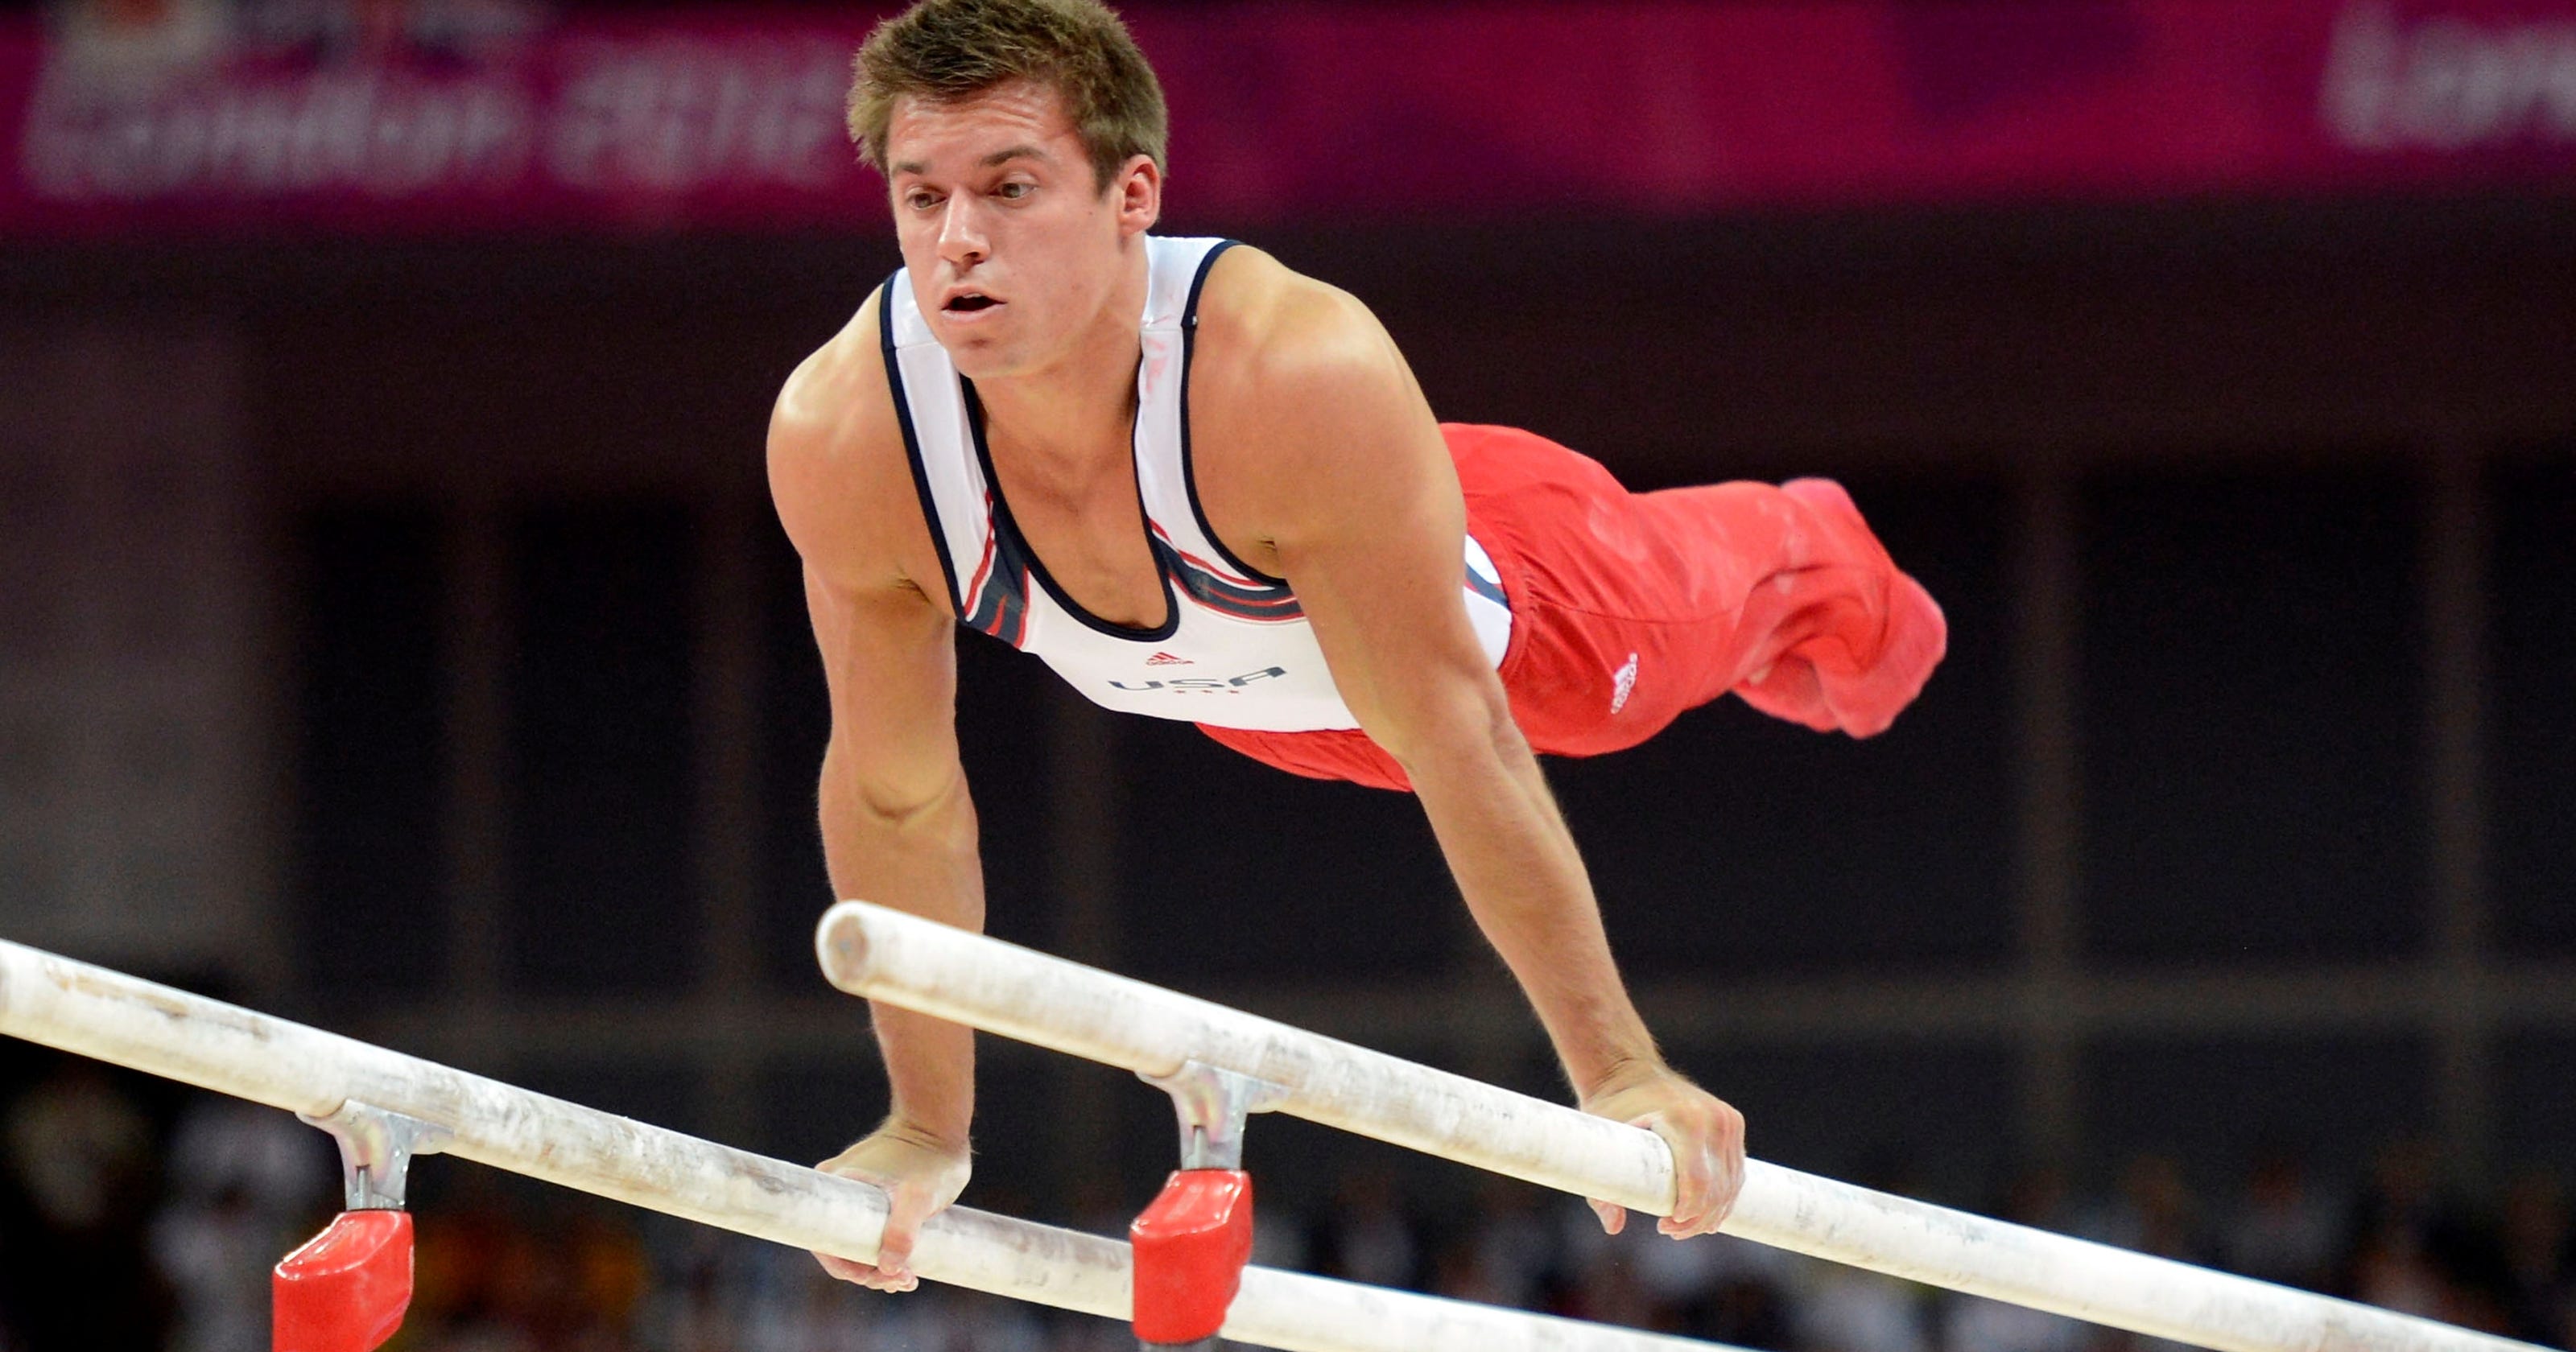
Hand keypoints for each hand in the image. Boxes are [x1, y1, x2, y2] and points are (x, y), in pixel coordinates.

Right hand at [812, 1120, 971, 1291]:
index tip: (880, 1279)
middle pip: (843, 1246)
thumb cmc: (929, 1155)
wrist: (943, 1125)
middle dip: (870, 1271)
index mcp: (834, 1188)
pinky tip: (907, 1268)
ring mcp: (856, 1194)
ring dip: (881, 1265)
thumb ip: (901, 1231)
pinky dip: (886, 1252)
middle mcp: (839, 1191)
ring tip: (909, 1278)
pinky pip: (872, 1232)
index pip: (828, 1244)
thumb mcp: (918, 1196)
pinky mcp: (875, 1197)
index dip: (850, 1270)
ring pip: (859, 1241)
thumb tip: (887, 1270)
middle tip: (904, 1281)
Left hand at [1578, 1060, 1744, 1238]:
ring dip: (1713, 1212)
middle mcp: (1713, 1118)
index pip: (1699, 1183)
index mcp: (1685, 1120)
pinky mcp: (1733, 1122)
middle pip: (1718, 1189)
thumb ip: (1603, 1189)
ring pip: (1732, 1183)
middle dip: (1697, 1218)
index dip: (1687, 1214)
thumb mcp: (1602, 1145)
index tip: (1664, 1226)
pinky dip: (1724, 1194)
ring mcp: (1728, 1119)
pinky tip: (1706, 1211)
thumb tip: (1614, 1227)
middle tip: (1670, 1230)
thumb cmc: (1611, 1108)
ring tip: (1683, 1224)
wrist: (1627, 1069)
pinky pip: (1736, 1170)